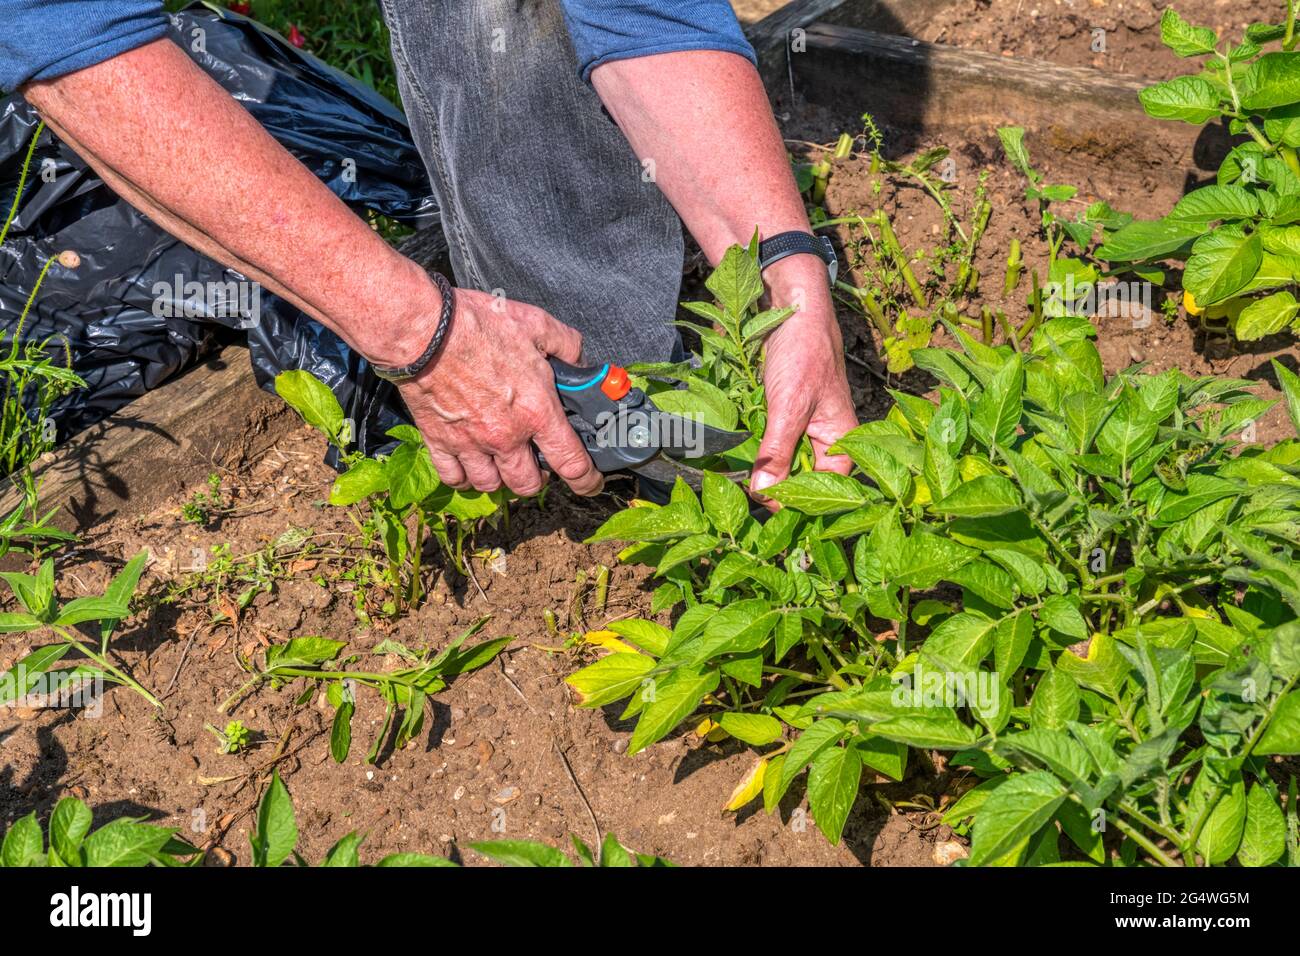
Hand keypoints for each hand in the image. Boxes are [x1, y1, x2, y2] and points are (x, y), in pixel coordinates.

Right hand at [392, 287, 602, 496]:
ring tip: (502, 462)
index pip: (571, 463)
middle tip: (537, 462)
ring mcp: (470, 443)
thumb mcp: (537, 324)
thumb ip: (566, 346)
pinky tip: (469, 464)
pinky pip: (454, 478)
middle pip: (528, 484)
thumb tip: (580, 361)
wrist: (424, 329)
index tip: (590, 482)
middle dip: (538, 479)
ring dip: (501, 478)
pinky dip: (463, 477)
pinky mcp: (440, 440)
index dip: (586, 480)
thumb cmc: (478, 325)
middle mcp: (505, 436)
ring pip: (491, 485)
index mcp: (536, 411)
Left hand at [750, 269, 856, 503]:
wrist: (786, 303)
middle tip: (744, 496)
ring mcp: (797, 425)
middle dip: (773, 486)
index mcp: (840, 439)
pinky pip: (761, 440)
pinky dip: (746, 447)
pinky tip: (729, 456)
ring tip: (733, 479)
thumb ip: (778, 451)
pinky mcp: (774, 413)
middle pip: (799, 478)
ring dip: (756, 468)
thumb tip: (763, 495)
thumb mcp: (789, 406)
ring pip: (777, 460)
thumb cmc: (802, 350)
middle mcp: (821, 437)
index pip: (826, 487)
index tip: (766, 509)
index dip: (799, 501)